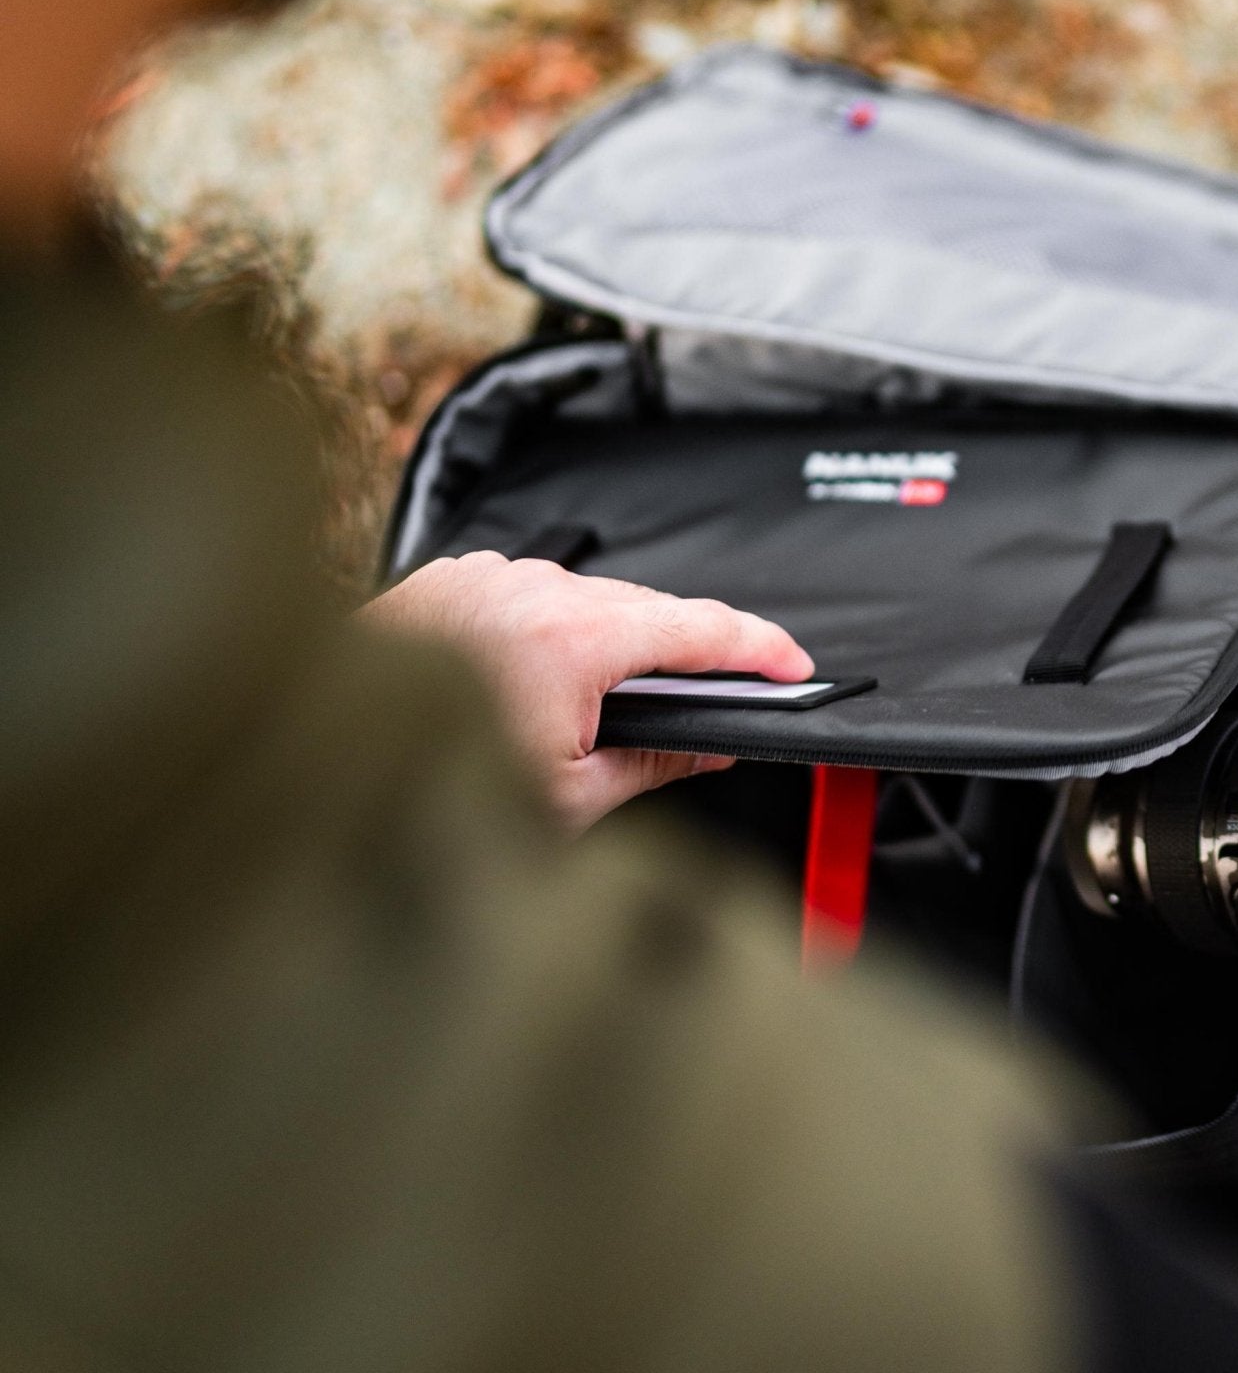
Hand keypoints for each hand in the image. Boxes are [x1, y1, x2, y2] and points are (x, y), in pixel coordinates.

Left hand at [365, 553, 812, 832]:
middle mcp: (529, 587)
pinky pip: (528, 595)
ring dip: (614, 646)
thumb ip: (656, 761)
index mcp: (571, 637)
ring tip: (610, 711)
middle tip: (716, 708)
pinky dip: (553, 633)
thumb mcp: (566, 797)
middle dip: (686, 657)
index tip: (797, 667)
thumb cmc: (423, 788)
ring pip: (587, 601)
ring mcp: (486, 575)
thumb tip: (712, 747)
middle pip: (647, 611)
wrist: (306, 762)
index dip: (763, 649)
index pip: (702, 629)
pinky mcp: (450, 578)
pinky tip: (542, 684)